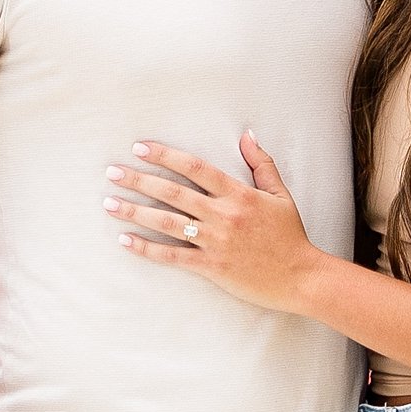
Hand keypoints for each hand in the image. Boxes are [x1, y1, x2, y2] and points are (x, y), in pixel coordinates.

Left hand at [105, 133, 319, 314]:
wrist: (301, 277)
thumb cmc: (290, 236)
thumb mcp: (280, 195)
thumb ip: (261, 164)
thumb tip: (247, 134)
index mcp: (238, 194)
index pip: (195, 167)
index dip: (165, 156)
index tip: (140, 148)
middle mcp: (223, 215)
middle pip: (173, 192)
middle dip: (139, 180)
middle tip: (112, 172)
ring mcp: (216, 242)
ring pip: (167, 222)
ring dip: (134, 211)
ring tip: (109, 203)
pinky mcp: (211, 267)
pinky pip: (172, 256)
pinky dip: (147, 248)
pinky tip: (125, 240)